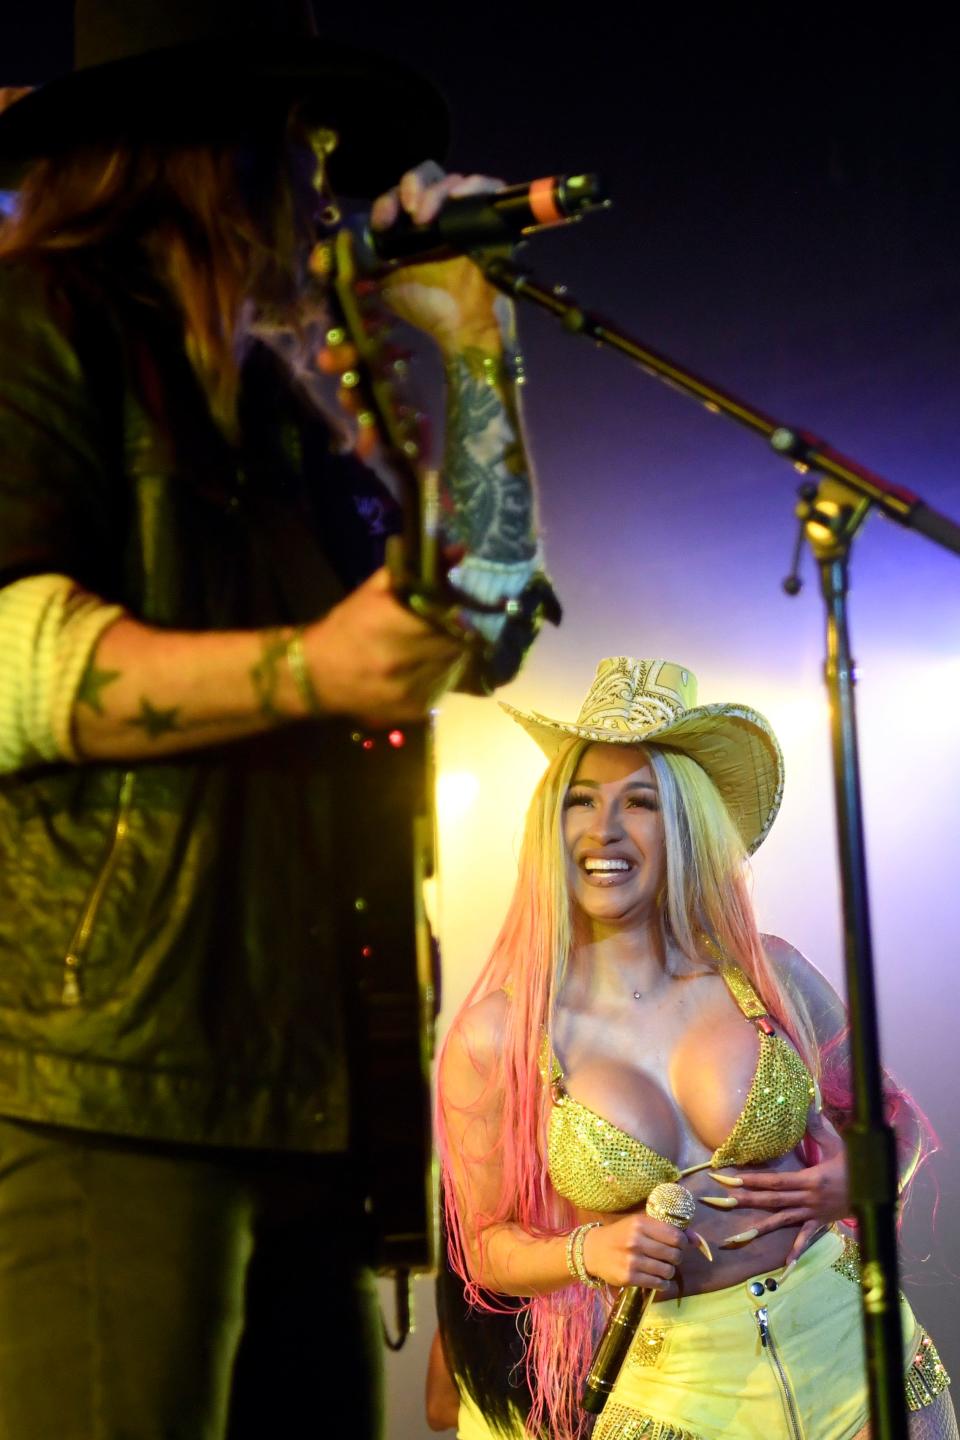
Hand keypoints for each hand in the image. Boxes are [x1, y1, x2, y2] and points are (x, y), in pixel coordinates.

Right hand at [303, 567, 466, 723]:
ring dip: (451, 656)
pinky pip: (443, 688)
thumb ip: (416, 570)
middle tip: (450, 628)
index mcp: (394, 622)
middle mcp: (404, 659)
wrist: (314, 676)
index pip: (452, 616)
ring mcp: (411, 689)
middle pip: (458, 643)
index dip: (461, 612)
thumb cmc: (345, 627)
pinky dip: (440, 677)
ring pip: (455, 667)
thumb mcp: (374, 591)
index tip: (459, 609)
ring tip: (432, 649)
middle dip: (458, 634)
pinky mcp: (414, 710)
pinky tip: (423, 670)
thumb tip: (458, 551)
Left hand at [370, 161, 506, 354]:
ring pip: (453, 179)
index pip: (399, 194)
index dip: (388, 201)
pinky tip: (460, 197)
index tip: (383, 224)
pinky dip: (476, 186)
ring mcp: (467, 216)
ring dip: (437, 191)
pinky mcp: (493, 220)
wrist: (461, 329)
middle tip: (411, 212)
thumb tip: (324, 256)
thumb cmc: (426, 308)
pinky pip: (490, 188)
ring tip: (427, 218)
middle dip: (413, 185)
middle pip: (427, 175)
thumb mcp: (382, 285)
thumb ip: (358, 267)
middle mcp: (440, 215)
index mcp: (413, 225)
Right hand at [581, 1212, 687, 1293]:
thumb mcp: (641, 1224)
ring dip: (669, 1272)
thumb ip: (668, 1229)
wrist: (593, 1251)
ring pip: (668, 1271)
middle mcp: (637, 1241)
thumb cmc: (621, 1234)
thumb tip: (698, 1240)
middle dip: (676, 1258)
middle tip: (669, 1257)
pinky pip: (657, 1283)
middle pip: (674, 1254)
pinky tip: (656, 1278)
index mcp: (641, 1223)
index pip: (676, 1236)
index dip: (682, 1243)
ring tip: (661, 1268)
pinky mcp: (629, 1277)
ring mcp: (633, 1261)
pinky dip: (662, 1283)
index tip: (677, 1245)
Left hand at [712, 1111, 849, 1265]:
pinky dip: (795, 1252)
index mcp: (810, 1179)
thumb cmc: (858, 1165)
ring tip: (735, 1239)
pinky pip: (806, 1239)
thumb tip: (806, 1107)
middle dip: (743, 1200)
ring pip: (781, 1221)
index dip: (751, 1180)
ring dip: (757, 1229)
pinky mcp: (820, 1223)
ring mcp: (813, 1214)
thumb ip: (818, 1129)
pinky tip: (783, 1266)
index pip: (774, 1181)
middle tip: (718, 1200)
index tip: (729, 1179)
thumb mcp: (839, 1145)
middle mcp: (808, 1199)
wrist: (880, 1191)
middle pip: (770, 1200)